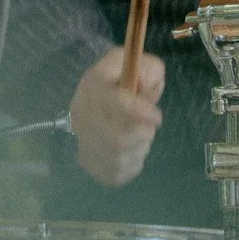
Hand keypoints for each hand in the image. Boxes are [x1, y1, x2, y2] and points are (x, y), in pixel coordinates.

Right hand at [69, 45, 164, 186]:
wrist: (106, 96)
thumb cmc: (130, 79)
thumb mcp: (143, 65)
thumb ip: (148, 71)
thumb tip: (143, 84)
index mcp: (93, 84)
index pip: (115, 104)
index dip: (140, 113)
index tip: (157, 116)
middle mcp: (81, 112)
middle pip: (116, 139)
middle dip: (143, 135)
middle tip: (149, 128)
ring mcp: (80, 139)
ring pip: (116, 159)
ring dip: (139, 149)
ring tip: (141, 138)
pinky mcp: (87, 160)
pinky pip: (114, 174)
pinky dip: (132, 166)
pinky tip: (133, 151)